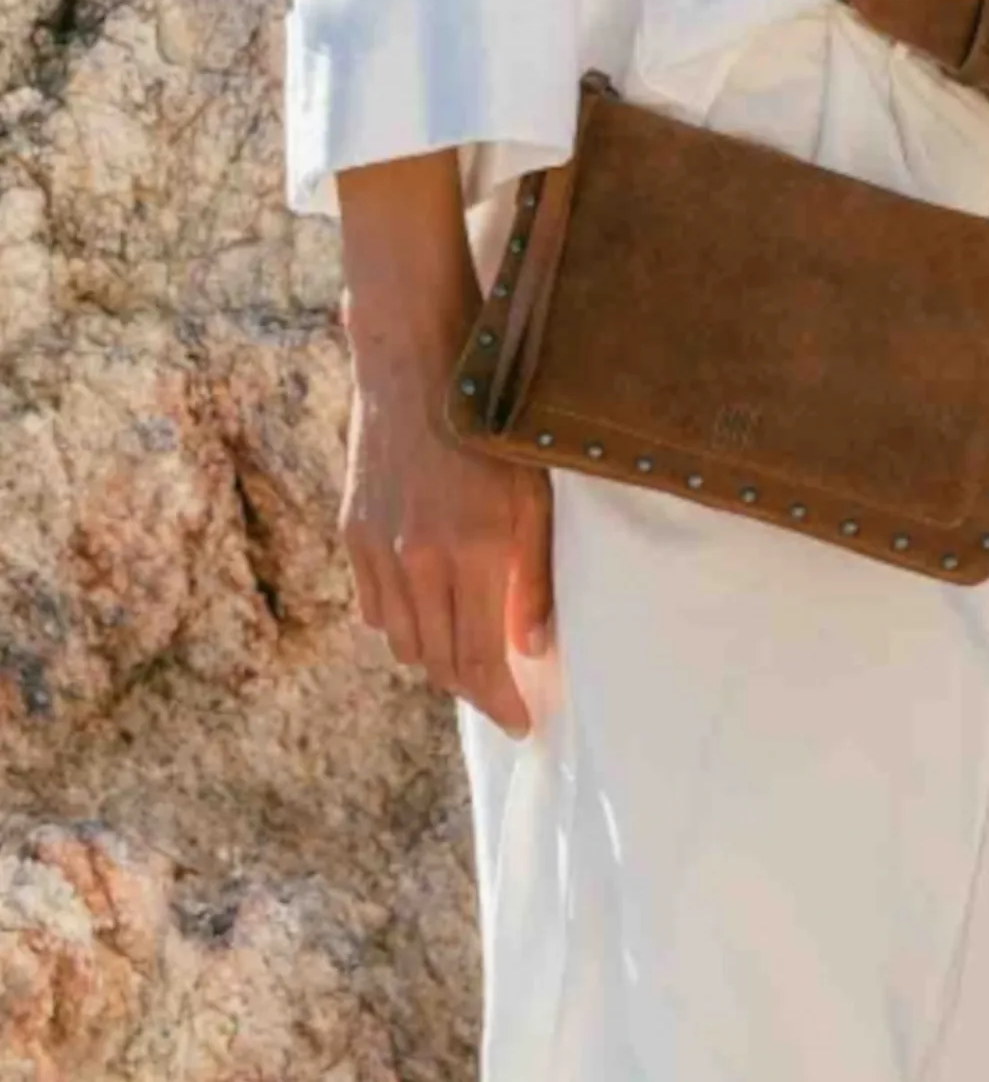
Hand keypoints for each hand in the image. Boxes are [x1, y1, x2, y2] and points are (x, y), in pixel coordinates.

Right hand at [340, 369, 553, 738]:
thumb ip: (534, 575)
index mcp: (473, 550)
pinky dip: (402, 625)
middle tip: (499, 695)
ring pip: (402, 643)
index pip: (481, 658)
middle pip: (438, 662)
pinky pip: (375, 609)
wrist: (414, 368)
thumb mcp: (534, 495)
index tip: (521, 722)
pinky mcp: (353, 536)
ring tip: (468, 659)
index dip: (500, 700)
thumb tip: (531, 647)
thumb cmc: (491, 427)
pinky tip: (429, 615)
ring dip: (435, 662)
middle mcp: (419, 559)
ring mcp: (378, 550)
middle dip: (471, 689)